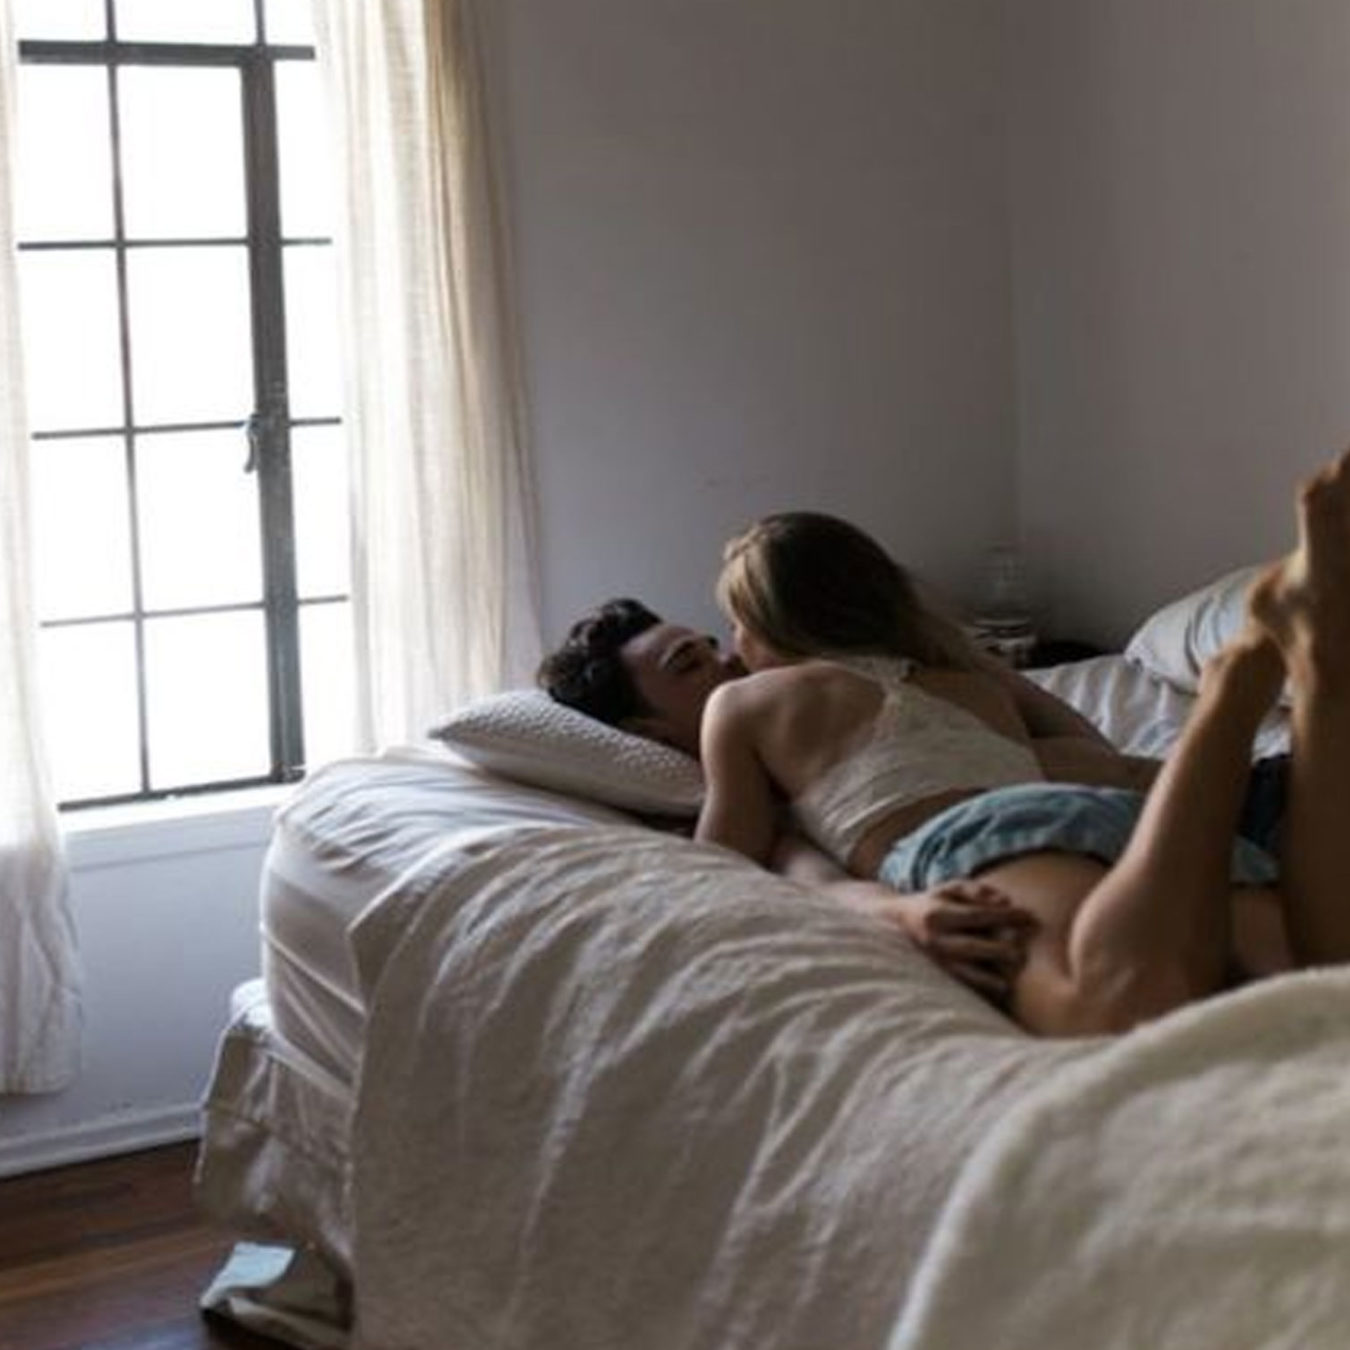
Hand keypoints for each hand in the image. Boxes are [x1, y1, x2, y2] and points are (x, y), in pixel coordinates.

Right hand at [894, 880, 1038, 1004]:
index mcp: (938, 915)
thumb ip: (976, 890)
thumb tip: (1004, 900)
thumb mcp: (949, 889)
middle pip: (973, 947)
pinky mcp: (937, 974)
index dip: (1007, 916)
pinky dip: (982, 986)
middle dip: (1001, 950)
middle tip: (1025, 951)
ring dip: (991, 976)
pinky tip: (1002, 987)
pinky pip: (963, 984)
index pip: (979, 916)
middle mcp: (934, 939)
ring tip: (1013, 976)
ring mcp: (935, 960)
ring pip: (966, 972)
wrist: (895, 925)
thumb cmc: (932, 903)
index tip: (1031, 916)